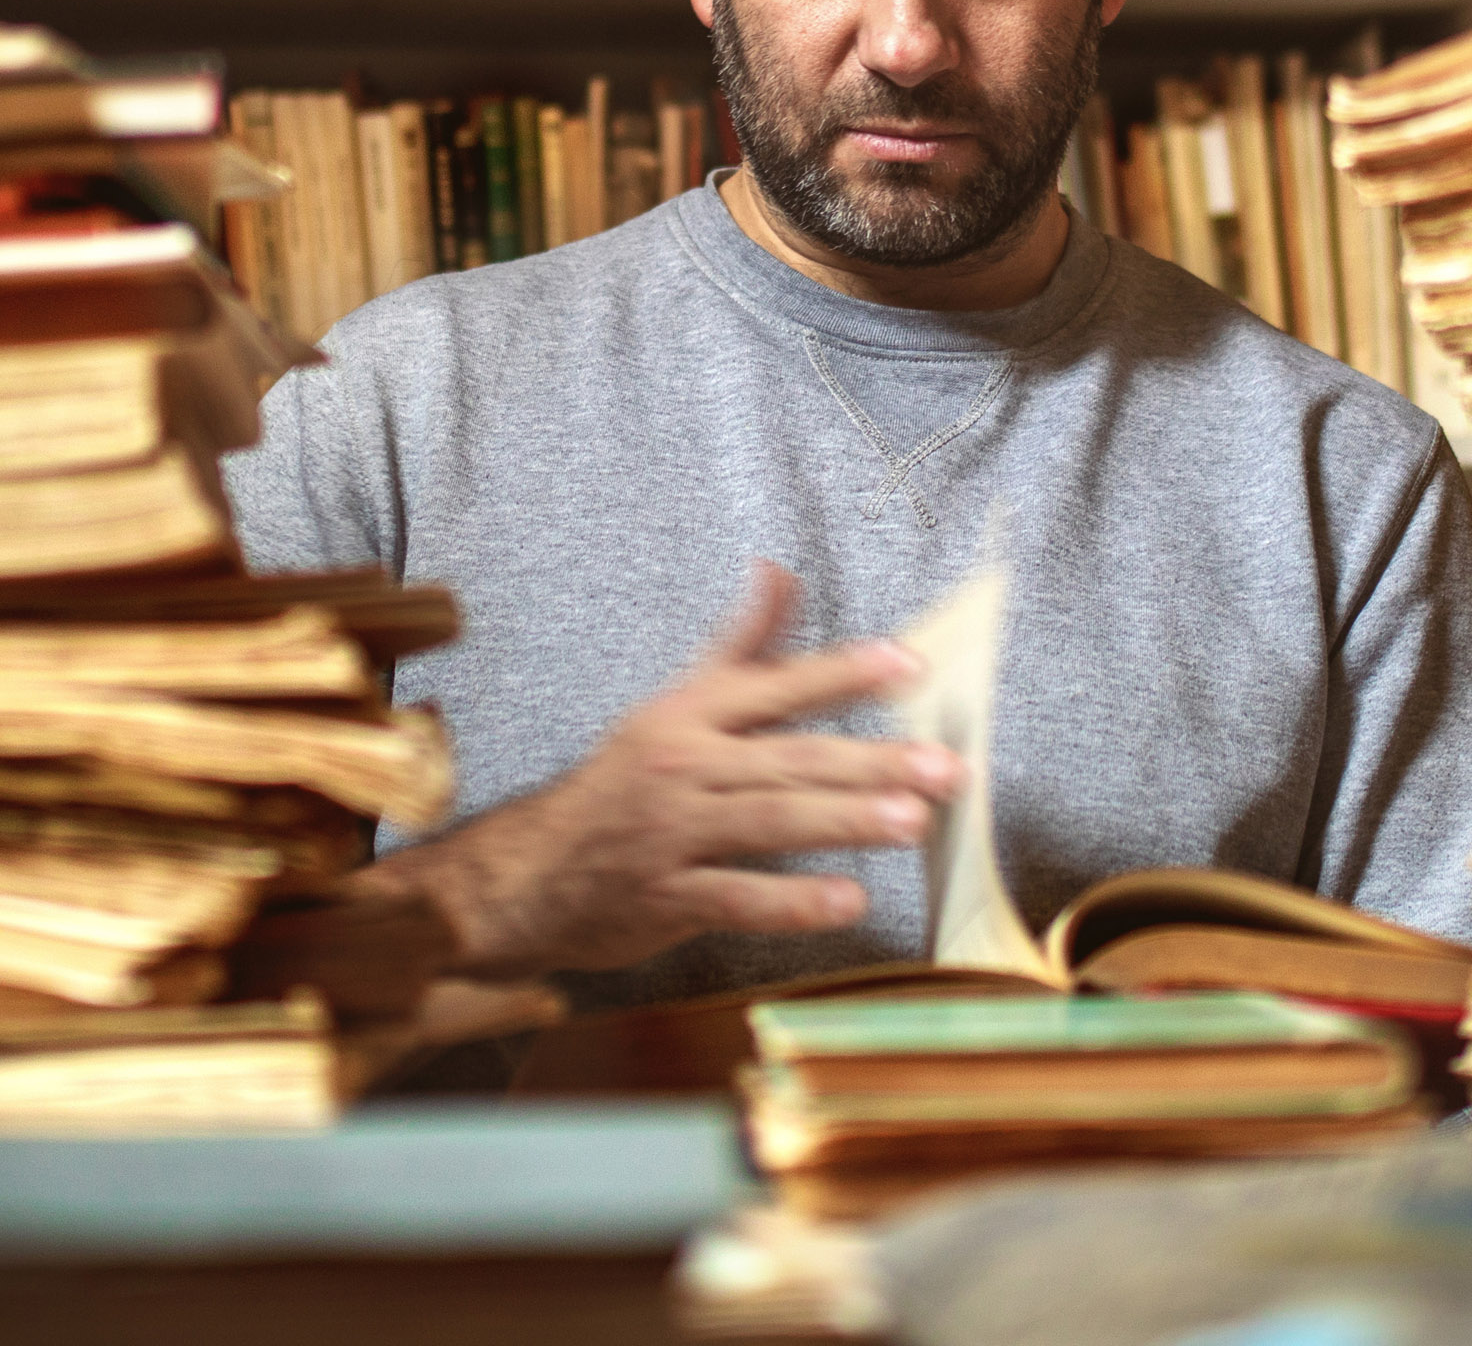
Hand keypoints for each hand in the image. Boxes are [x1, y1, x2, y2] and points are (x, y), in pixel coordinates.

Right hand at [378, 562, 960, 978]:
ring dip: (842, 820)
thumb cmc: (620, 783)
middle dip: (870, 760)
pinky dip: (792, 901)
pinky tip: (850, 902)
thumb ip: (739, 646)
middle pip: (787, 757)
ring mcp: (672, 832)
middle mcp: (682, 765)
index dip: (841, 672)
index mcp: (689, 713)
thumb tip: (779, 569)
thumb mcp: (673, 706)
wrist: (528, 871)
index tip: (908, 664)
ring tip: (911, 823)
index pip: (775, 684)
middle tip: (943, 767)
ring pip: (768, 822)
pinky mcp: (666, 898)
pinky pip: (736, 897)